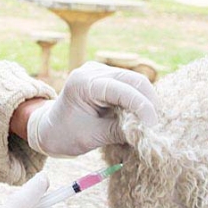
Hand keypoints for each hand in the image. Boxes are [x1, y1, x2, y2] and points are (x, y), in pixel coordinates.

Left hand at [26, 62, 159, 156]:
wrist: (49, 129)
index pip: (120, 88)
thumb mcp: (92, 137)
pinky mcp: (105, 76)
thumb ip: (119, 131)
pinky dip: (138, 98)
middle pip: (132, 79)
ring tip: (151, 121)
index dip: (140, 105)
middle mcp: (91, 70)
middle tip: (157, 124)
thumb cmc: (65, 135)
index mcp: (82, 83)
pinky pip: (129, 84)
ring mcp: (99, 70)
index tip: (152, 125)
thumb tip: (147, 132)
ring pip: (134, 80)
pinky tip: (143, 114)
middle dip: (148, 100)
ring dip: (146, 99)